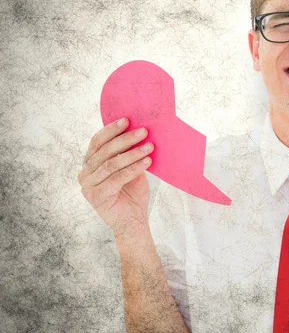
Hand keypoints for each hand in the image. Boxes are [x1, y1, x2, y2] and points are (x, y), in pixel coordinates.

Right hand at [77, 117, 154, 237]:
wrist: (133, 221)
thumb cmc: (132, 194)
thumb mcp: (131, 168)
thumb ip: (128, 153)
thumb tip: (139, 130)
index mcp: (89, 164)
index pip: (97, 142)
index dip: (111, 130)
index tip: (127, 120)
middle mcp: (85, 174)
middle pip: (104, 151)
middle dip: (125, 139)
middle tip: (144, 131)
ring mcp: (88, 186)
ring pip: (111, 164)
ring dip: (132, 153)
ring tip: (150, 146)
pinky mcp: (97, 197)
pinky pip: (117, 177)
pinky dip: (134, 168)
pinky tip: (147, 162)